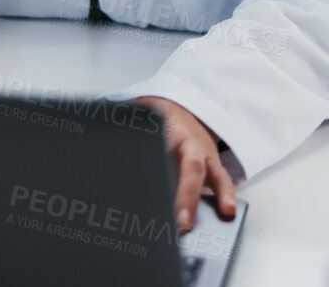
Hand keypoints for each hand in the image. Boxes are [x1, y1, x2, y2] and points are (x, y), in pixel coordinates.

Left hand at [132, 97, 237, 233]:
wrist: (177, 107)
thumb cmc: (154, 122)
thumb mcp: (136, 124)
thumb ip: (123, 141)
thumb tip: (100, 165)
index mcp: (165, 129)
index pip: (159, 148)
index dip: (155, 167)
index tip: (147, 188)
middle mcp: (189, 142)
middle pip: (190, 165)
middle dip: (186, 193)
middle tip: (181, 221)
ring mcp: (204, 153)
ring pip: (212, 171)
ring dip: (219, 193)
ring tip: (224, 211)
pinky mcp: (213, 165)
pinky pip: (223, 178)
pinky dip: (227, 194)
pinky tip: (228, 210)